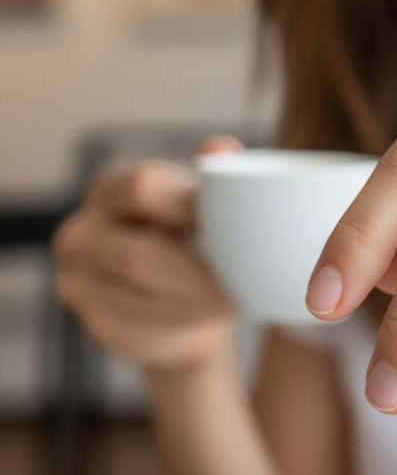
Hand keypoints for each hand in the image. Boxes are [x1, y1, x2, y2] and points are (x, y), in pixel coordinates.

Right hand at [52, 136, 241, 374]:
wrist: (189, 303)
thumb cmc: (198, 239)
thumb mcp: (208, 202)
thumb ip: (214, 173)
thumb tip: (221, 147)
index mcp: (112, 188)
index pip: (142, 187)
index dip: (188, 208)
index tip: (228, 227)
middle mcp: (83, 231)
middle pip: (137, 253)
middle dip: (196, 271)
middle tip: (238, 279)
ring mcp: (79, 279)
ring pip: (141, 296)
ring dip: (194, 301)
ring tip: (231, 299)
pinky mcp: (94, 321)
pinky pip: (139, 326)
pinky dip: (181, 323)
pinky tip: (204, 316)